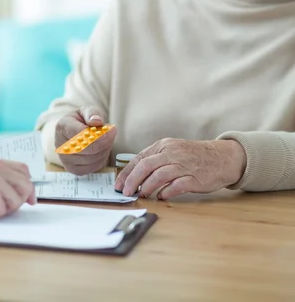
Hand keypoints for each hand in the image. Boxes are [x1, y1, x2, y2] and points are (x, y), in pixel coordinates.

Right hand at [55, 107, 116, 174]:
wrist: (73, 134)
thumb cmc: (80, 121)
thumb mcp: (86, 111)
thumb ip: (92, 113)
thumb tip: (96, 121)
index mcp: (62, 127)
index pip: (81, 134)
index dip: (99, 134)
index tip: (112, 130)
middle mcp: (60, 145)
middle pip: (87, 149)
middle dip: (104, 143)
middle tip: (112, 135)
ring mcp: (65, 159)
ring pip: (92, 159)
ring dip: (104, 150)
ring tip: (105, 141)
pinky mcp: (72, 169)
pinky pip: (92, 168)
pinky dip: (100, 160)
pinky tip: (100, 151)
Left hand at [114, 138, 246, 199]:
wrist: (223, 157)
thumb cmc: (194, 157)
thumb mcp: (172, 151)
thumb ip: (155, 160)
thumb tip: (134, 177)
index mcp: (164, 146)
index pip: (139, 158)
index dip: (126, 173)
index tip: (118, 184)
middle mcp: (172, 153)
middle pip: (146, 166)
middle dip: (132, 180)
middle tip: (126, 192)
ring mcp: (184, 165)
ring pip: (159, 176)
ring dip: (147, 187)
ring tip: (142, 194)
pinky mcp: (195, 178)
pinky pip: (176, 186)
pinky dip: (166, 192)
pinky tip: (161, 197)